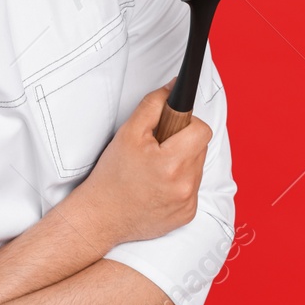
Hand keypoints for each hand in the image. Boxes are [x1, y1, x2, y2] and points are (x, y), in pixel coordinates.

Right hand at [77, 82, 212, 246]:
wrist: (102, 216)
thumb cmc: (112, 176)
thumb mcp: (128, 133)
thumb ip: (153, 104)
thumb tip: (174, 88)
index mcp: (172, 164)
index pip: (202, 130)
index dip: (186, 124)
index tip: (170, 129)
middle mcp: (185, 186)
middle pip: (200, 148)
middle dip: (182, 143)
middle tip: (157, 150)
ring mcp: (187, 203)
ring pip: (197, 168)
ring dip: (182, 163)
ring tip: (156, 170)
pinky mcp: (187, 215)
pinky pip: (193, 188)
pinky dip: (180, 184)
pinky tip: (158, 186)